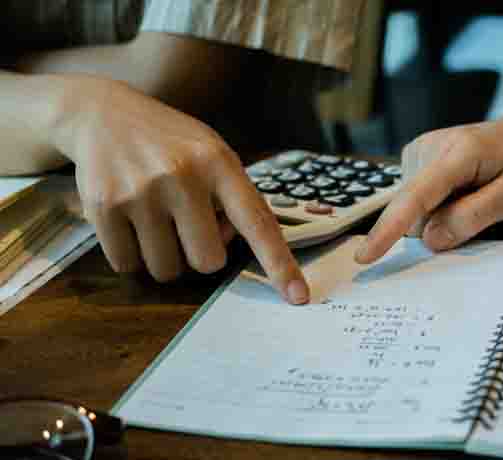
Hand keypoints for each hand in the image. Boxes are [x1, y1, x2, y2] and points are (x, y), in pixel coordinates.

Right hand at [51, 76, 308, 303]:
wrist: (103, 114)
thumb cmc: (171, 145)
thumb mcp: (212, 155)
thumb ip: (232, 200)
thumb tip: (231, 248)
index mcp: (218, 162)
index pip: (257, 222)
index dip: (279, 263)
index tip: (298, 295)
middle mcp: (181, 175)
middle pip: (207, 262)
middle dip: (200, 254)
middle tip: (187, 227)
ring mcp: (140, 191)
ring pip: (167, 269)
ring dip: (164, 256)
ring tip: (155, 218)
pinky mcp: (103, 206)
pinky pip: (127, 264)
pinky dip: (130, 253)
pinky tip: (128, 218)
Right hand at [354, 113, 502, 263]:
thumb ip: (473, 217)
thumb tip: (429, 239)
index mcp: (458, 153)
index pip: (416, 196)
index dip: (389, 229)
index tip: (365, 256)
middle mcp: (429, 147)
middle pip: (415, 211)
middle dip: (441, 225)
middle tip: (482, 207)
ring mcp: (418, 150)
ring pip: (413, 210)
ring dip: (440, 215)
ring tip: (474, 193)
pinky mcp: (415, 157)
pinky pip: (415, 201)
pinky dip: (436, 206)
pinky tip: (459, 190)